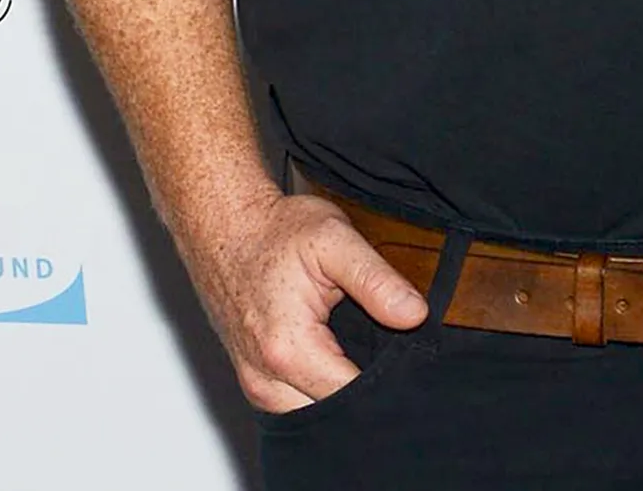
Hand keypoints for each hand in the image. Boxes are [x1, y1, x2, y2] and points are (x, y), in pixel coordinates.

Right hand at [185, 184, 427, 412]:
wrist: (227, 227)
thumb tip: (415, 315)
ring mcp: (255, 384)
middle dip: (363, 393)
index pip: (351, 396)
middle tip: (387, 352)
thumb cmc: (276, 231)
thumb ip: (377, 280)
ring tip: (361, 352)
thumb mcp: (335, 239)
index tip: (405, 357)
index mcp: (289, 350)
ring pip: (310, 415)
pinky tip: (336, 357)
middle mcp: (265, 380)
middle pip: (330, 415)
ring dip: (339, 393)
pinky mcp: (253, 380)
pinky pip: (293, 404)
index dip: (386, 381)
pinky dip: (317, 389)